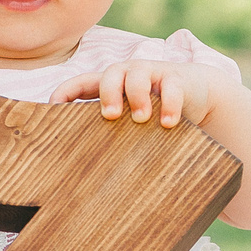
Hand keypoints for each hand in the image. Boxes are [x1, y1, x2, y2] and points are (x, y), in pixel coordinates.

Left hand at [51, 58, 230, 128]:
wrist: (196, 93)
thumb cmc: (154, 112)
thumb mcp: (130, 120)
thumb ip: (112, 133)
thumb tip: (85, 176)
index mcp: (111, 85)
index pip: (81, 83)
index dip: (66, 92)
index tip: (54, 107)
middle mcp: (127, 75)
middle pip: (110, 74)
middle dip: (108, 93)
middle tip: (110, 116)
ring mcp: (152, 74)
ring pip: (138, 75)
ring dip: (137, 96)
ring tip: (141, 119)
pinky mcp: (176, 78)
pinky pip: (171, 88)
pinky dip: (170, 105)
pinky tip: (169, 124)